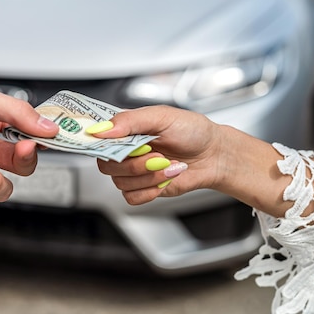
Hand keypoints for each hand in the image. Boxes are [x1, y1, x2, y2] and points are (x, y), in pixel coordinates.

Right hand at [92, 105, 222, 204]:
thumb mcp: (162, 116)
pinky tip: (165, 178)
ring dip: (148, 176)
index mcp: (126, 130)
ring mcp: (133, 171)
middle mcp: (126, 151)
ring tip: (168, 165)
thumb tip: (104, 129)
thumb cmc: (192, 131)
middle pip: (106, 165)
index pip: (98, 139)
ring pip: (120, 182)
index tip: (112, 147)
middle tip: (156, 156)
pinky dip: (150, 190)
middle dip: (133, 164)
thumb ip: (131, 120)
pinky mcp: (144, 188)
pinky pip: (132, 197)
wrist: (214, 155)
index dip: (99, 145)